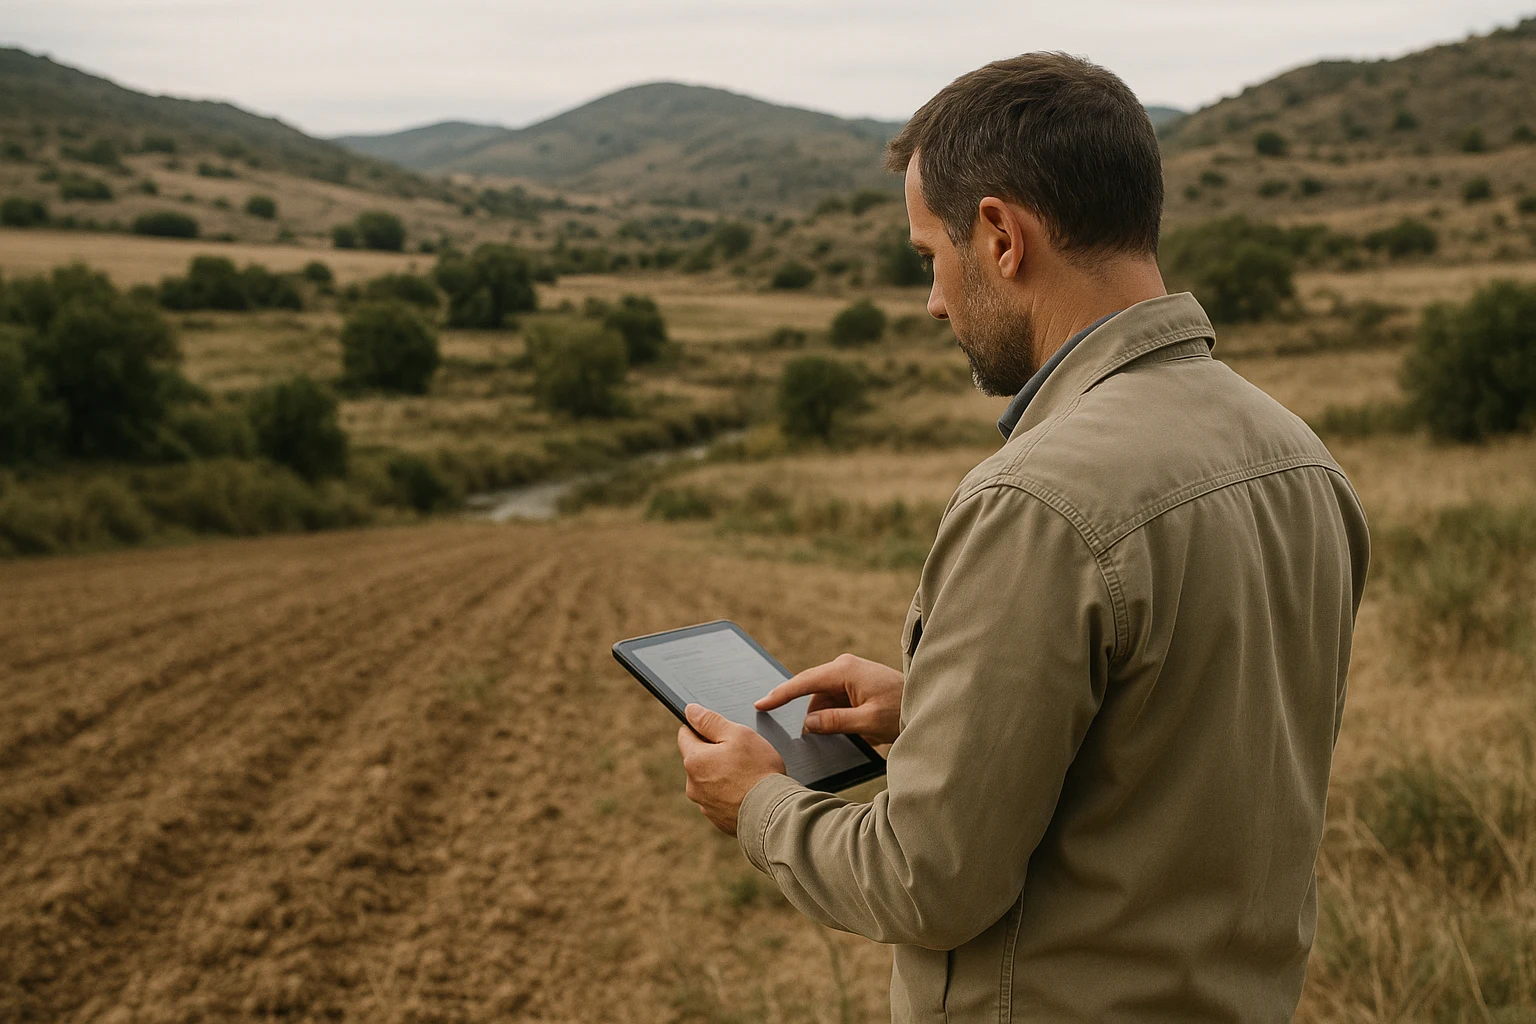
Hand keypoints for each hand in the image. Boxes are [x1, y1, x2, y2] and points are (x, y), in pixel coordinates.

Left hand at [677, 704, 785, 835]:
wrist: (774, 813)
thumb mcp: (738, 734)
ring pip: (709, 780)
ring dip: (722, 775)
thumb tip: (690, 711)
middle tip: (740, 754)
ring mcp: (704, 805)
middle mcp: (693, 785)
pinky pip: (719, 799)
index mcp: (694, 760)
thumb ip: (710, 721)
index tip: (719, 731)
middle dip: (714, 753)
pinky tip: (748, 792)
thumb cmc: (759, 771)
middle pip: (698, 759)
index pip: (685, 734)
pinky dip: (730, 794)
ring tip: (748, 776)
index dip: (702, 728)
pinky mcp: (717, 819)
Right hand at [755, 653, 903, 746]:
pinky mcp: (856, 684)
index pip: (803, 682)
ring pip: (823, 700)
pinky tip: (851, 730)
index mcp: (845, 670)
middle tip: (813, 738)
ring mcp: (850, 674)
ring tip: (851, 734)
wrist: (928, 703)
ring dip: (827, 719)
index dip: (780, 695)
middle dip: (811, 716)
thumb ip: (836, 722)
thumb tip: (809, 723)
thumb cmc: (901, 710)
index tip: (761, 704)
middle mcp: (844, 667)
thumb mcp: (868, 722)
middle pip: (812, 693)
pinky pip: (835, 701)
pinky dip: (836, 716)